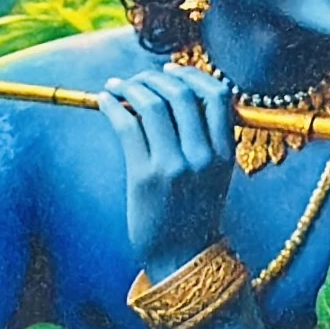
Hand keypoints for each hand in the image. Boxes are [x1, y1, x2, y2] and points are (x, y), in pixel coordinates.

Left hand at [98, 64, 234, 281]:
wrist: (181, 256)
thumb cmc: (193, 212)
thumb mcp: (214, 175)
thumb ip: (204, 138)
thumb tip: (172, 93)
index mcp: (226, 153)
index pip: (218, 95)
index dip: (192, 75)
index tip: (170, 72)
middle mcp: (203, 157)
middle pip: (182, 94)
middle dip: (155, 78)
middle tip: (138, 79)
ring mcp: (174, 166)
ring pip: (153, 105)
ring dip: (131, 87)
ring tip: (117, 86)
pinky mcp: (145, 177)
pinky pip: (126, 127)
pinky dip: (111, 106)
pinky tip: (103, 101)